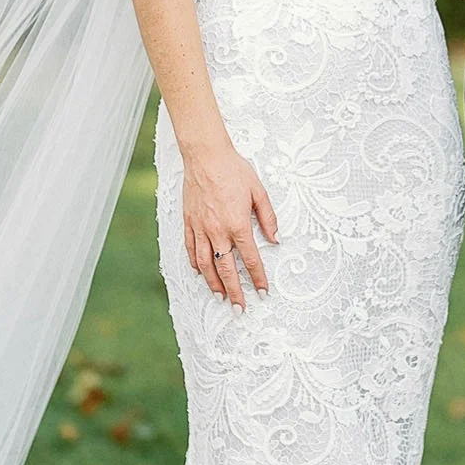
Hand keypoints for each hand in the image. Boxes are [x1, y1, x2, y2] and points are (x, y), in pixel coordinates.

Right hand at [182, 139, 277, 308]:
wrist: (205, 155)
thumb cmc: (234, 170)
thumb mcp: (259, 191)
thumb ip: (268, 217)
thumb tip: (276, 239)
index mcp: (238, 224)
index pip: (250, 259)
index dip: (257, 278)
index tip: (262, 293)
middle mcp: (217, 231)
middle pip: (226, 269)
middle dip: (234, 291)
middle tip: (239, 309)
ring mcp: (200, 228)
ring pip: (205, 264)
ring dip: (213, 283)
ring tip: (220, 297)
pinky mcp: (189, 222)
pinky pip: (190, 248)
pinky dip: (195, 264)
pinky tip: (199, 273)